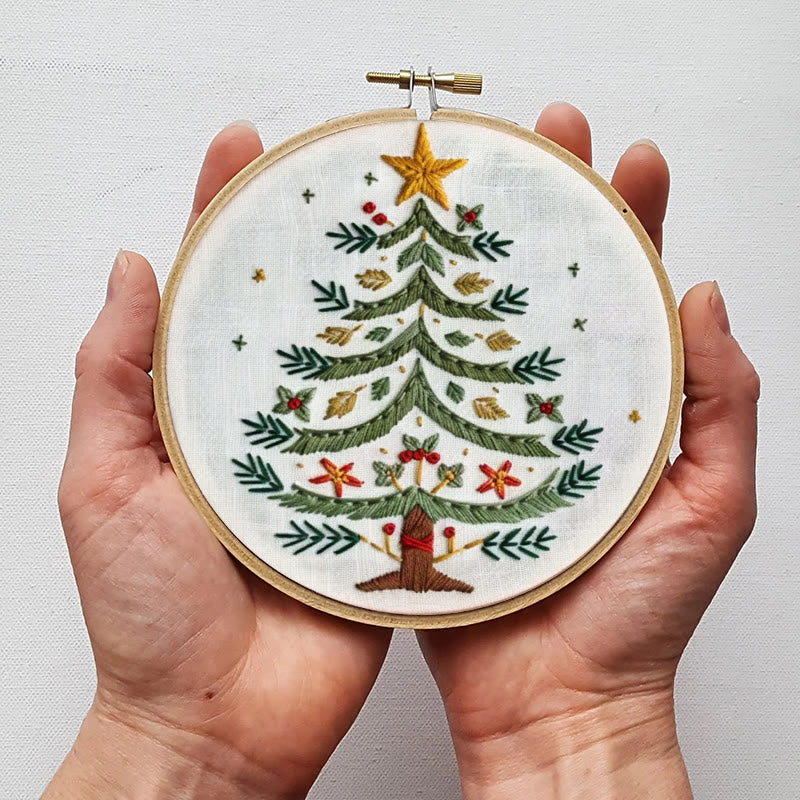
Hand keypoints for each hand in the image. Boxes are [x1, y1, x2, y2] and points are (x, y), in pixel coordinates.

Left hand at [45, 123, 391, 799]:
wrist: (222, 721)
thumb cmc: (150, 614)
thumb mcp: (103, 484)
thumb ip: (113, 379)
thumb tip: (131, 268)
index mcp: (205, 407)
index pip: (215, 290)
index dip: (226, 212)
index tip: (246, 149)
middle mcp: (277, 421)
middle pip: (306, 315)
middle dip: (329, 241)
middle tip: (363, 176)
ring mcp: (336, 461)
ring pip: (368, 368)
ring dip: (394, 309)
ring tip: (427, 241)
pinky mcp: (385, 506)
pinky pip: (413, 441)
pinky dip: (437, 397)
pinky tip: (465, 350)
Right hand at [418, 104, 758, 798]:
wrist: (552, 697)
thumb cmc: (637, 613)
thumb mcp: (713, 504)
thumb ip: (722, 402)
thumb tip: (707, 296)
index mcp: (625, 402)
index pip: (633, 290)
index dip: (632, 217)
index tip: (624, 158)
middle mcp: (553, 402)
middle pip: (551, 287)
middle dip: (551, 206)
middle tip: (540, 140)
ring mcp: (488, 427)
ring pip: (480, 327)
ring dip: (473, 258)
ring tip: (463, 193)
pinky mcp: (436, 461)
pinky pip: (424, 394)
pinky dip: (413, 342)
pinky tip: (399, 294)